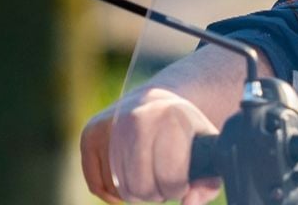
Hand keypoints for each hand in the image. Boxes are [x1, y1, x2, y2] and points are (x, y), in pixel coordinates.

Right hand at [80, 88, 221, 204]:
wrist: (154, 103)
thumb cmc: (183, 133)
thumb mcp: (205, 151)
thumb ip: (207, 183)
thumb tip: (189, 204)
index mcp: (171, 117)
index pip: (170, 176)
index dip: (177, 188)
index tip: (183, 184)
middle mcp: (137, 117)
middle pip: (143, 185)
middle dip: (157, 193)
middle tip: (166, 184)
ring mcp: (110, 124)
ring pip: (120, 188)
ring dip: (138, 193)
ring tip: (151, 179)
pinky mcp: (90, 135)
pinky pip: (97, 184)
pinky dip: (113, 194)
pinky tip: (130, 187)